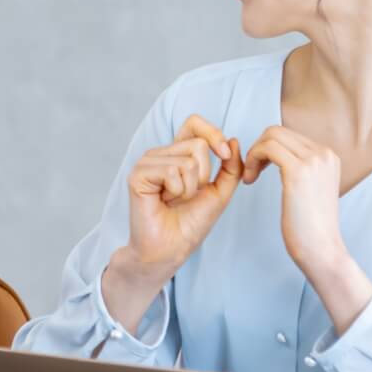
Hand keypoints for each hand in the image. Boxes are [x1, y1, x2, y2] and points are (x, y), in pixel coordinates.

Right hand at [101, 116, 241, 326]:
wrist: (171, 248)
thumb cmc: (190, 223)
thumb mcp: (220, 192)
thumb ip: (231, 167)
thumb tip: (233, 140)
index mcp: (176, 154)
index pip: (194, 123)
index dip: (213, 134)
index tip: (225, 155)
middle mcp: (160, 154)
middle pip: (198, 144)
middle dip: (205, 174)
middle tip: (189, 194)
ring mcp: (146, 163)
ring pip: (188, 160)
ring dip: (191, 188)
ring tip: (176, 200)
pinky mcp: (138, 175)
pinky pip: (172, 171)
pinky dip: (178, 191)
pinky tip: (166, 201)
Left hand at [241, 127, 371, 333]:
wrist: (321, 249)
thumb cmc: (310, 227)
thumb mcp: (310, 190)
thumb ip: (302, 169)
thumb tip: (282, 156)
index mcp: (328, 156)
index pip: (289, 135)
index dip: (267, 149)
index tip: (259, 170)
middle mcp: (324, 153)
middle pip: (277, 131)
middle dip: (258, 148)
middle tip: (251, 174)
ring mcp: (314, 160)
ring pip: (270, 136)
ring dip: (253, 154)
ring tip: (250, 178)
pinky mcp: (299, 171)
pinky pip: (266, 148)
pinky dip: (252, 160)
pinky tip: (250, 180)